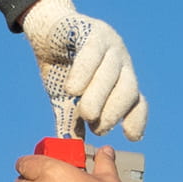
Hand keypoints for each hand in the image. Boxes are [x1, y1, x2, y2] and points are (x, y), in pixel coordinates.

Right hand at [21, 0, 147, 139]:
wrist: (45, 32)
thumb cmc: (61, 68)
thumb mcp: (67, 99)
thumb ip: (72, 121)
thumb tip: (72, 150)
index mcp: (120, 80)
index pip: (137, 102)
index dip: (136, 119)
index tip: (130, 136)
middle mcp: (121, 63)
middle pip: (128, 89)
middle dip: (114, 111)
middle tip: (95, 124)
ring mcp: (109, 45)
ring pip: (111, 73)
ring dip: (100, 96)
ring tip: (86, 113)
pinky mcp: (92, 31)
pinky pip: (93, 53)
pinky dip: (85, 73)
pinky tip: (73, 88)